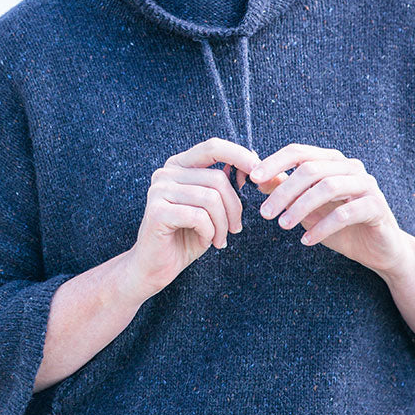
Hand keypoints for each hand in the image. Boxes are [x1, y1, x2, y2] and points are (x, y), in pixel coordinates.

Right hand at [123, 137, 260, 303]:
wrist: (155, 266)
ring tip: (221, 239)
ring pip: (211, 199)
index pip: (213, 147)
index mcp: (178, 166)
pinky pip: (199, 217)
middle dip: (235, 207)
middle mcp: (165, 173)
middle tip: (235, 229)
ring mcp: (159, 190)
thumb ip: (224, 185)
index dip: (240, 156)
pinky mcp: (157, 211)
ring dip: (223, 224)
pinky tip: (206, 241)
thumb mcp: (211, 208)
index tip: (260, 177)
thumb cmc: (186, 236)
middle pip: (217, 179)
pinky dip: (210, 232)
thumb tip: (253, 164)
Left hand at [249, 143, 407, 274]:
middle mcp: (350, 167)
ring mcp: (366, 185)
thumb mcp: (307, 208)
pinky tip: (307, 240)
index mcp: (332, 161)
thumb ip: (286, 190)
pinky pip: (346, 213)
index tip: (252, 178)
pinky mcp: (377, 207)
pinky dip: (323, 227)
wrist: (379, 249)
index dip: (274, 162)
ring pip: (328, 187)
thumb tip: (257, 179)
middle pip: (311, 169)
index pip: (299, 152)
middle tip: (264, 213)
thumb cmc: (339, 226)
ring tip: (282, 225)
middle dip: (283, 191)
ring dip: (300, 207)